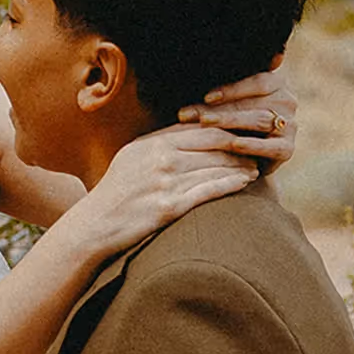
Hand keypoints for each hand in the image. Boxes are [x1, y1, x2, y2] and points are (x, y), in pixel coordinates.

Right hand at [69, 123, 263, 258]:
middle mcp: (160, 158)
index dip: (227, 128)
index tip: (244, 132)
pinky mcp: (169, 207)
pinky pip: (208, 191)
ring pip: (214, 167)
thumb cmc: (115, 192)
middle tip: (258, 149)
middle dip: (240, 145)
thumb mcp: (132, 157)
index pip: (200, 128)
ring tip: (255, 169)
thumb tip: (190, 130)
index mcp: (152, 143)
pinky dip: (230, 184)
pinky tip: (244, 183)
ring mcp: (165, 182)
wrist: (95, 226)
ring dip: (240, 166)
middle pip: (213, 144)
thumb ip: (160, 143)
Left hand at [180, 67, 296, 164]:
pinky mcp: (287, 149)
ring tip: (204, 123)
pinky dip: (252, 145)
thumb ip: (222, 87)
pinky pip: (270, 147)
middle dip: (218, 108)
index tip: (206, 97)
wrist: (244, 159)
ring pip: (258, 120)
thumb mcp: (227, 102)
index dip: (232, 89)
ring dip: (229, 121)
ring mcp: (289, 125)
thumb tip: (217, 70)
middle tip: (188, 114)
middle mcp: (286, 101)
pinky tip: (234, 145)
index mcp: (276, 84)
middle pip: (252, 102)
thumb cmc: (231, 124)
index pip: (258, 81)